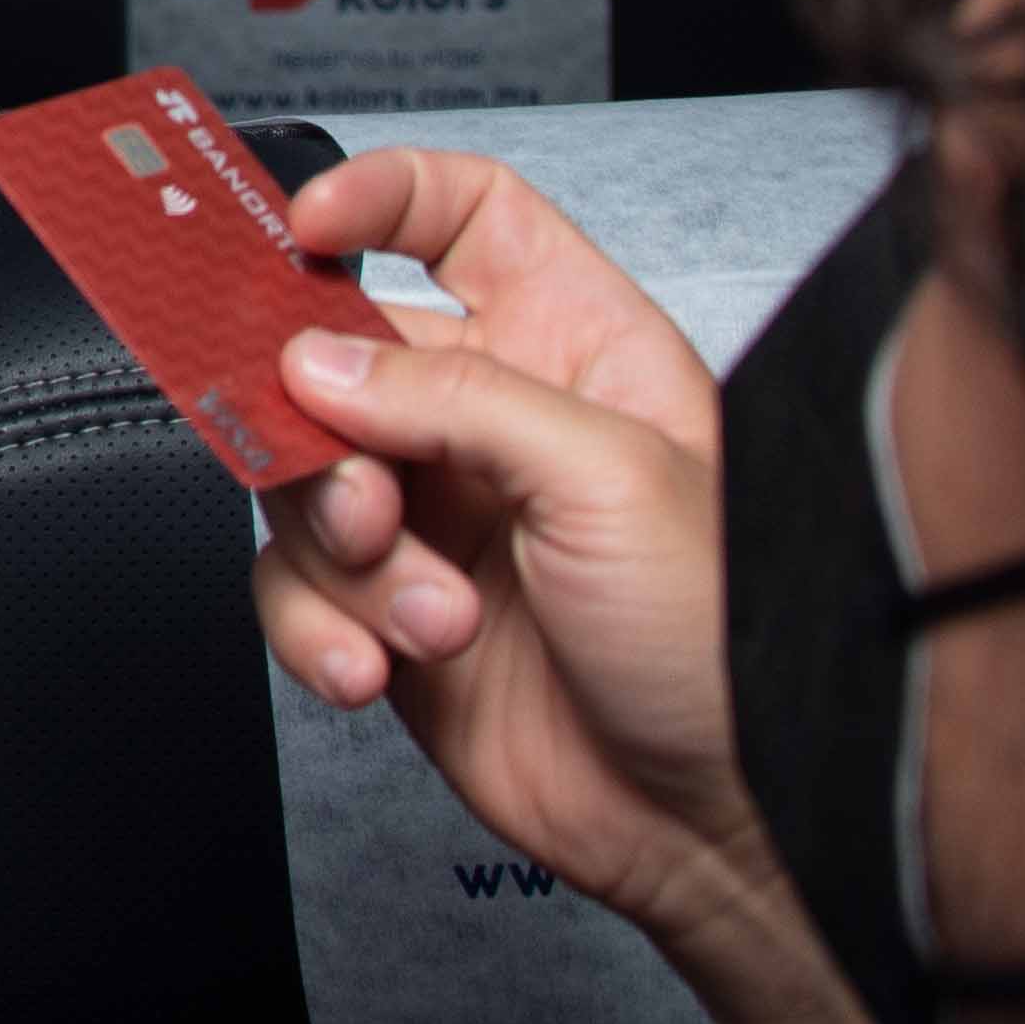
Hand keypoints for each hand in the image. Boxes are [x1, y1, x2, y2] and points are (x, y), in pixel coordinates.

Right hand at [245, 148, 776, 950]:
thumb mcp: (608, 478)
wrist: (720, 824)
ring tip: (429, 612)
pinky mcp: (392, 615)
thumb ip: (453, 399)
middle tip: (355, 484)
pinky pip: (294, 590)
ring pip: (303, 481)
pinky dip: (317, 629)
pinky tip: (380, 664)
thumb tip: (321, 364)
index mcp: (573, 348)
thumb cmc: (730, 642)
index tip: (304, 226)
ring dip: (345, 557)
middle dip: (318, 421)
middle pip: (340, 355)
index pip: (459, 218)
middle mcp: (495, 424)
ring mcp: (440, 521)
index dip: (377, 199)